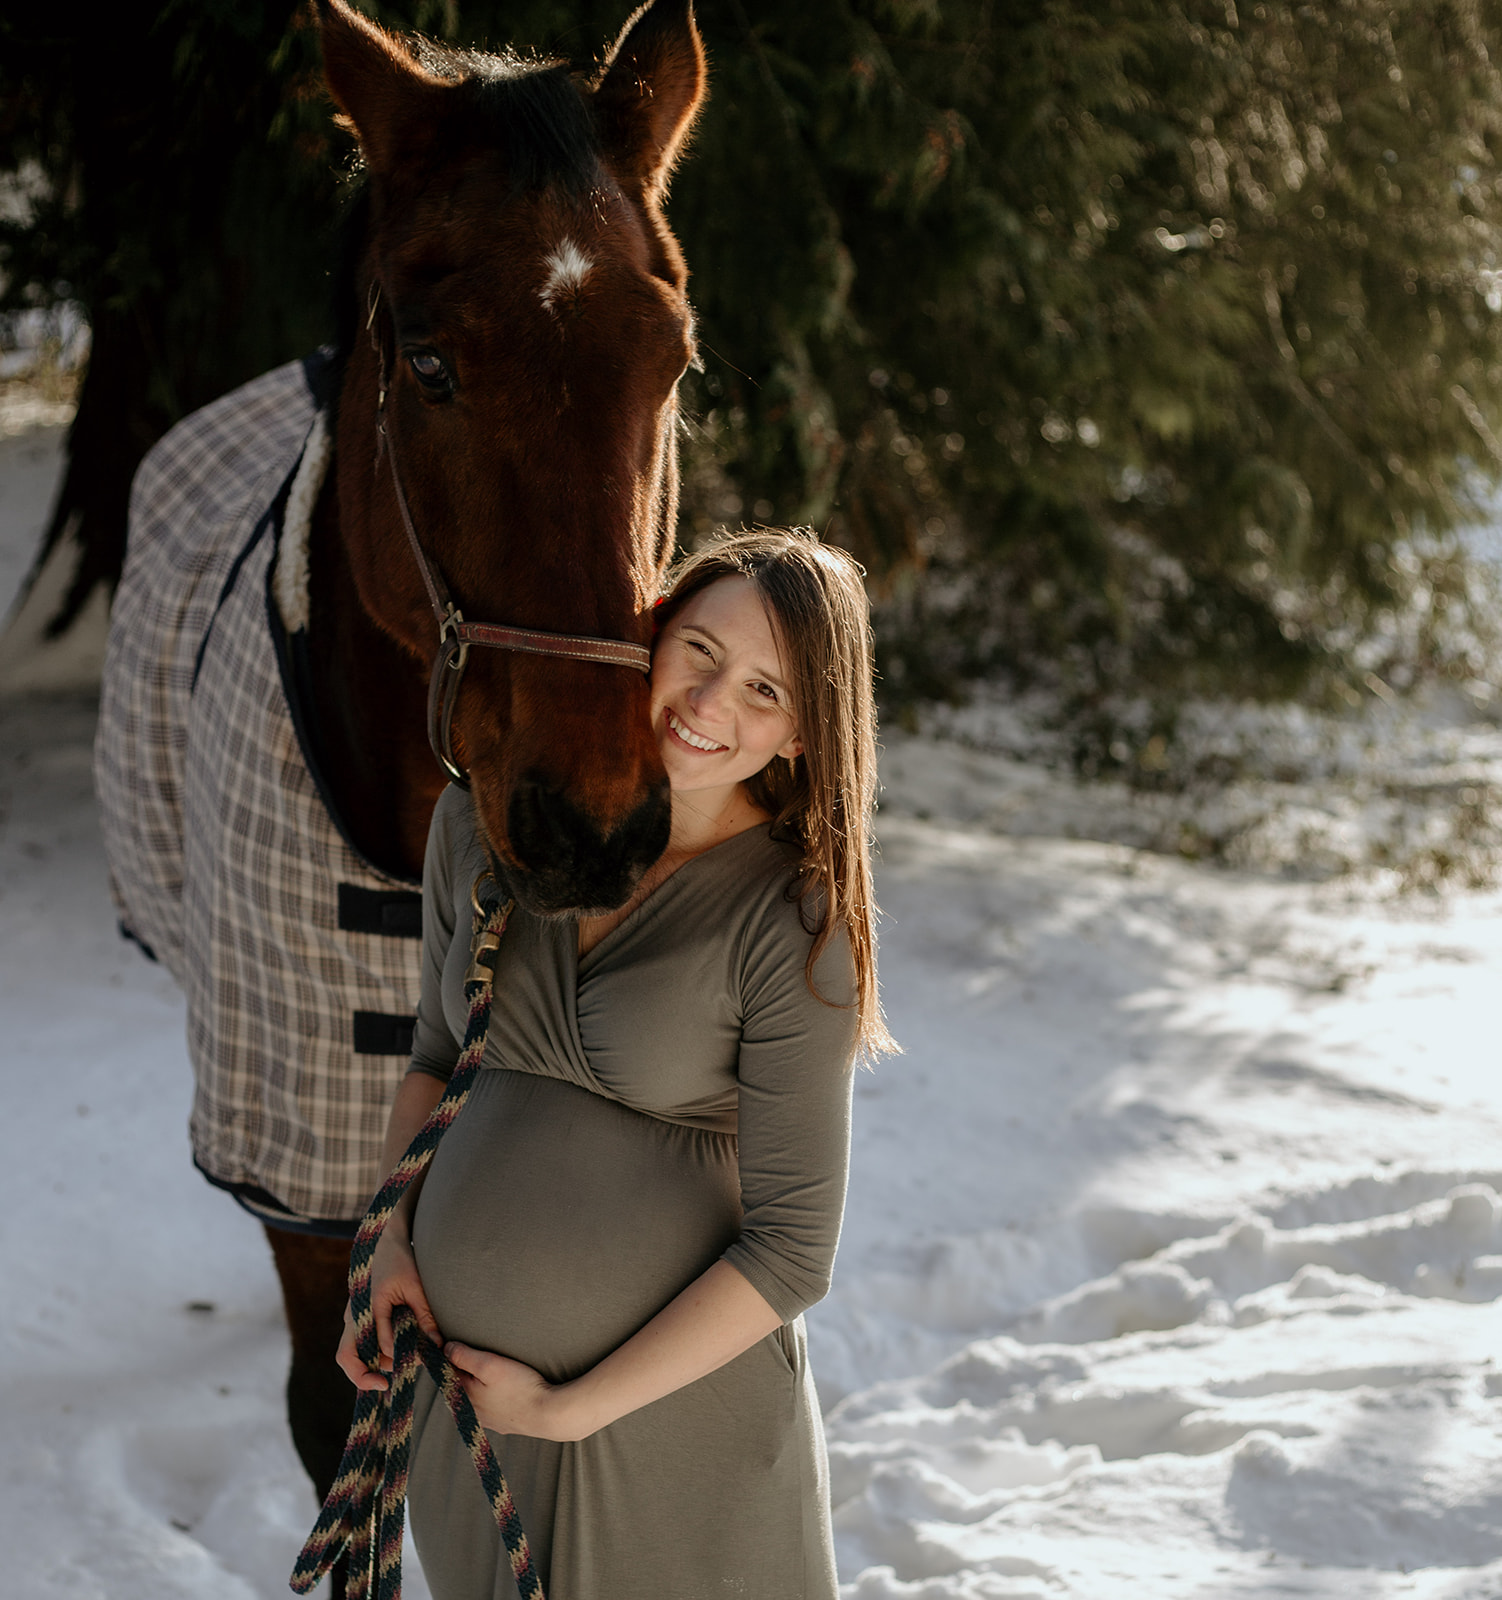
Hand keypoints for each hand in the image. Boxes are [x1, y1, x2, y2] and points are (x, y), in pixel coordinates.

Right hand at [334, 1219, 440, 1392]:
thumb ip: (424, 1315)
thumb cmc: (400, 1259)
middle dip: (364, 1376)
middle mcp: (353, 1316)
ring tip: (398, 1365)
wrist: (384, 1238)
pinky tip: (392, 1356)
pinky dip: (372, 1354)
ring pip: (352, 1353)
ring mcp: (353, 1318)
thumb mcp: (416, 1286)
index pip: (377, 1345)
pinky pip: (358, 1344)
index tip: (412, 1363)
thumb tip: (436, 1344)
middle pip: (347, 1357)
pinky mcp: (359, 1318)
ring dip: (371, 1364)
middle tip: (386, 1385)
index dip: (395, 1358)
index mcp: (366, 1308)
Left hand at [445, 1341, 590, 1441]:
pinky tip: (507, 1390)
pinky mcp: (506, 1424)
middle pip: (464, 1385)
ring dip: (483, 1385)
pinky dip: (497, 1396)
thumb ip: (464, 1356)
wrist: (548, 1415)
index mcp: (465, 1397)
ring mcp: (490, 1421)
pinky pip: (495, 1406)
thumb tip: (446, 1349)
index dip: (453, 1356)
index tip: (460, 1343)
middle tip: (481, 1354)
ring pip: (479, 1397)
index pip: (449, 1373)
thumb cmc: (519, 1387)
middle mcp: (474, 1412)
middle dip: (469, 1370)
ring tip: (496, 1370)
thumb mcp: (489, 1364)